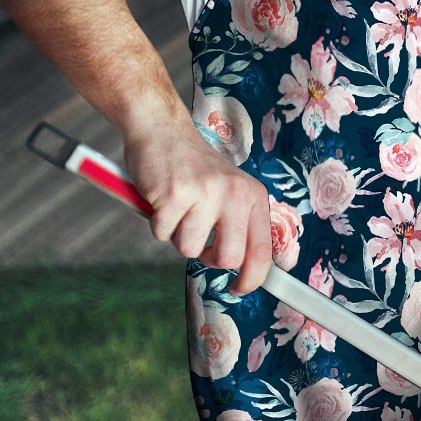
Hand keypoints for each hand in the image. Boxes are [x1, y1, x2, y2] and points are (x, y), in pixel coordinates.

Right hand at [124, 124, 271, 294]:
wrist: (163, 131)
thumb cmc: (195, 169)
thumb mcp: (230, 190)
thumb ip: (240, 224)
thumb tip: (247, 271)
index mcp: (253, 195)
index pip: (262, 250)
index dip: (252, 279)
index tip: (239, 289)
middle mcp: (235, 193)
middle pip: (228, 258)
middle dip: (209, 258)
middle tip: (200, 240)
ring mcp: (205, 193)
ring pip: (189, 249)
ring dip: (178, 235)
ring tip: (179, 208)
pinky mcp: (174, 195)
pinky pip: (162, 234)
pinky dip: (158, 224)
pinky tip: (163, 200)